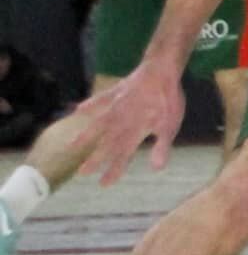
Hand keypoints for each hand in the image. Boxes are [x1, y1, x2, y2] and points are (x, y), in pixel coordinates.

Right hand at [75, 61, 187, 184]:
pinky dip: (89, 105)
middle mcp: (120, 122)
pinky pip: (98, 100)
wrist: (161, 70)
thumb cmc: (169, 100)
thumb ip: (161, 147)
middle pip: (106, 144)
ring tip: (71, 146)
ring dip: (85, 136)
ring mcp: (115, 106)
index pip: (122, 156)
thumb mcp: (170, 126)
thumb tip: (156, 169)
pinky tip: (78, 109)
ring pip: (96, 125)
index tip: (104, 184)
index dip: (114, 170)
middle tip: (82, 172)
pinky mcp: (115, 92)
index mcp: (134, 131)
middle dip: (95, 159)